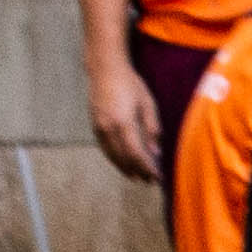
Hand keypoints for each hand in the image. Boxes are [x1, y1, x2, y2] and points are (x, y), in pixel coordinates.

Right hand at [88, 59, 165, 184]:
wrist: (105, 70)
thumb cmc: (130, 84)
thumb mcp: (148, 104)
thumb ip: (152, 129)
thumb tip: (156, 152)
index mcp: (123, 123)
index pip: (136, 153)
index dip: (146, 168)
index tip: (156, 177)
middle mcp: (108, 128)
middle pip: (123, 157)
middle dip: (137, 171)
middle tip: (149, 181)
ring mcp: (99, 128)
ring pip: (112, 155)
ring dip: (124, 168)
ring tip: (136, 177)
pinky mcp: (94, 126)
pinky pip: (105, 148)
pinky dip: (114, 158)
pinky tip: (122, 163)